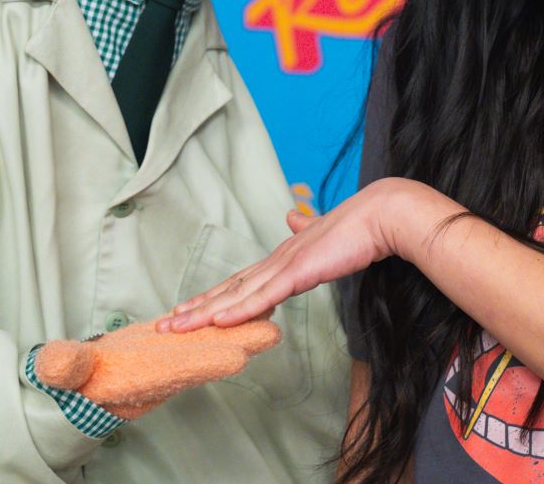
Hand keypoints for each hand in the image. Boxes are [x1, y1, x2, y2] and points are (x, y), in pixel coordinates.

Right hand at [34, 319, 280, 418]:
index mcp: (141, 376)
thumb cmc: (71, 382)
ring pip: (211, 346)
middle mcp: (164, 371)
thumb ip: (64, 367)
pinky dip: (220, 327)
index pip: (180, 369)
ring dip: (238, 333)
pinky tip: (239, 316)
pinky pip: (201, 338)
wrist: (79, 387)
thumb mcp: (64, 373)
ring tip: (269, 317)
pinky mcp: (172, 350)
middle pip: (208, 357)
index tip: (236, 357)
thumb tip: (53, 362)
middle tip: (273, 332)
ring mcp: (171, 360)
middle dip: (239, 345)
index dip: (207, 361)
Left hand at [158, 178, 432, 332]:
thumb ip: (305, 230)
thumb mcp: (323, 234)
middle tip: (164, 325)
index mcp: (282, 257)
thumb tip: (291, 217)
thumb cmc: (358, 228)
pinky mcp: (298, 273)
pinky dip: (238, 310)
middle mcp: (276, 261)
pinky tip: (218, 321)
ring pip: (236, 295)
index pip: (239, 282)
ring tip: (178, 327)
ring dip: (204, 313)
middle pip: (228, 289)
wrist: (379, 215)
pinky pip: (263, 297)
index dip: (212, 297)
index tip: (187, 310)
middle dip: (195, 309)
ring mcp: (285, 266)